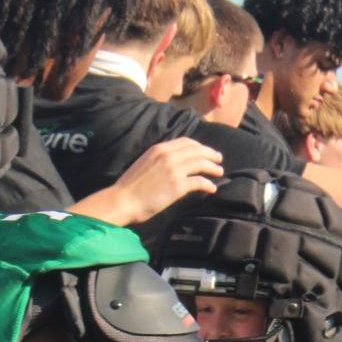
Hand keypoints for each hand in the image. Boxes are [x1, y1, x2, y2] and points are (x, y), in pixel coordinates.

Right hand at [76, 139, 223, 226]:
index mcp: (159, 149)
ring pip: (201, 163)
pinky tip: (212, 188)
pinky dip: (208, 184)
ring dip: (213, 167)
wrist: (122, 200)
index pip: (186, 142)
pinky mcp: (177, 186)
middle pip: (197, 150)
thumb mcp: (144, 164)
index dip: (199, 146)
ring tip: (219, 171)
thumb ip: (159, 160)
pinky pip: (199, 181)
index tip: (205, 151)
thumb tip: (172, 165)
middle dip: (210, 154)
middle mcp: (168, 156)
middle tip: (219, 159)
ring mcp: (173, 170)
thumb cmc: (131, 187)